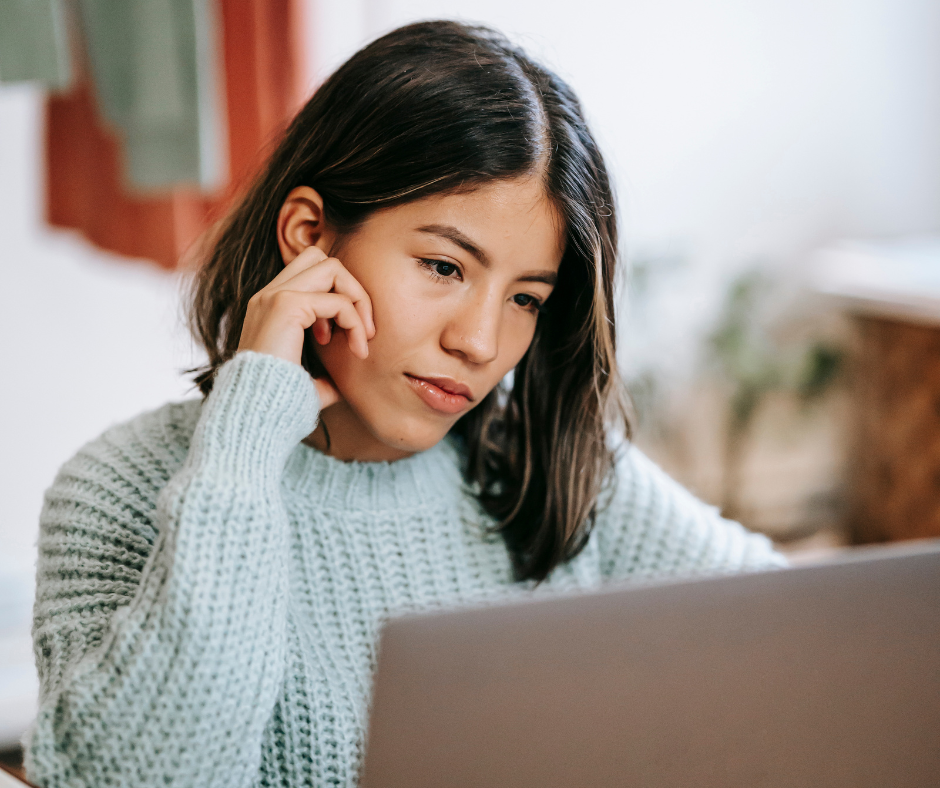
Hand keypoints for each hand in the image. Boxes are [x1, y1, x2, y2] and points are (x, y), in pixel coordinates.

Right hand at [237, 246, 374, 407]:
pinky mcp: (286, 306)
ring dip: (357, 299)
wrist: (255, 415)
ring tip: (363, 337)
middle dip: (351, 289)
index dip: (336, 298)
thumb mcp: (310, 380)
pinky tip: (356, 350)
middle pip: (321, 258)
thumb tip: (353, 378)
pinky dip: (355, 322)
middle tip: (362, 330)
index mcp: (269, 306)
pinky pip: (338, 301)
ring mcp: (274, 296)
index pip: (311, 272)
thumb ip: (329, 371)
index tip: (338, 340)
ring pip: (332, 267)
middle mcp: (268, 295)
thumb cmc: (282, 405)